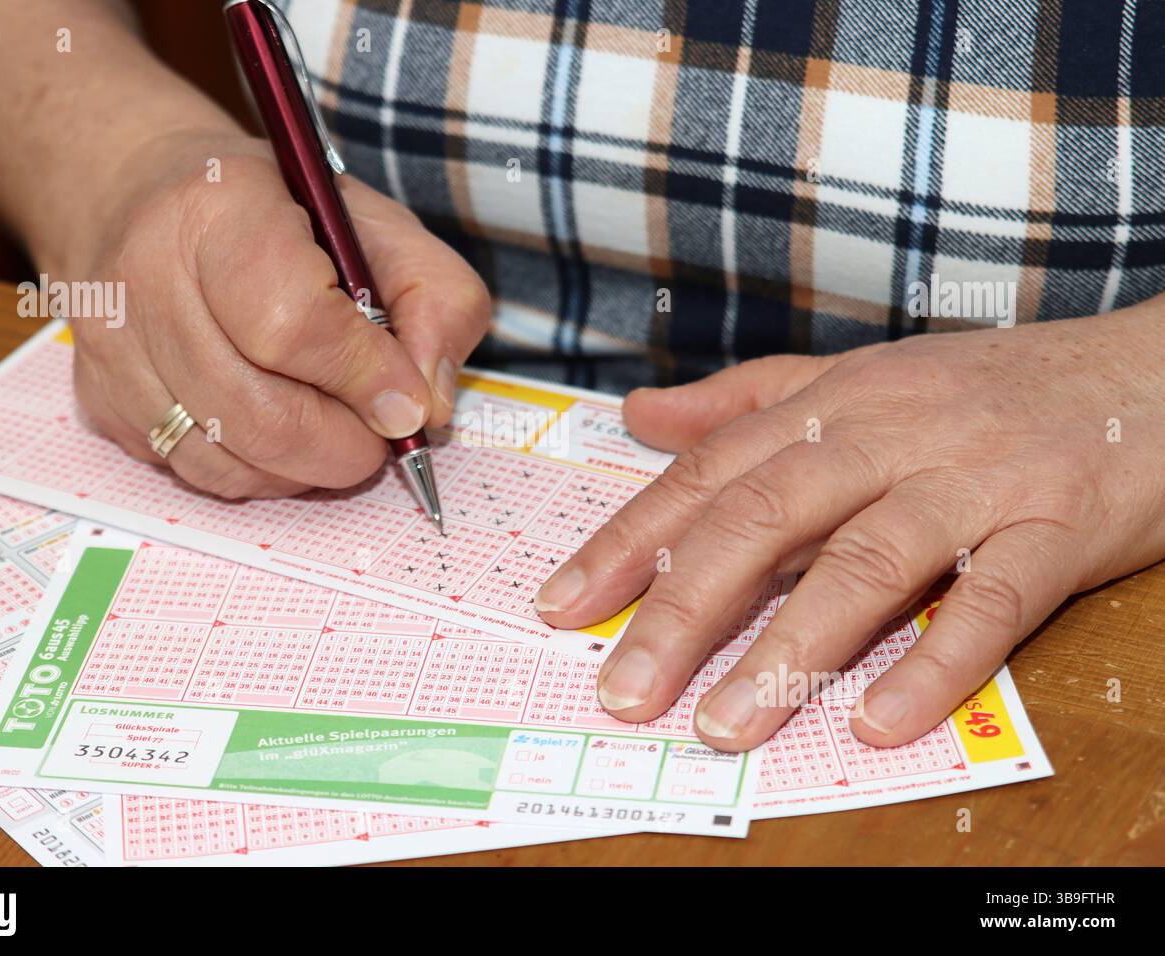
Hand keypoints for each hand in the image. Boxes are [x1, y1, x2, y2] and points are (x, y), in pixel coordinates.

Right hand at [59, 130, 488, 497]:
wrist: (142, 196)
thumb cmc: (277, 214)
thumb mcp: (380, 225)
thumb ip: (437, 301)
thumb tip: (428, 407)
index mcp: (217, 208)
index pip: (290, 324)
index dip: (362, 377)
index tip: (406, 400)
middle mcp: (143, 277)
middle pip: (259, 415)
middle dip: (344, 443)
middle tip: (379, 431)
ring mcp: (111, 348)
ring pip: (227, 461)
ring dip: (305, 467)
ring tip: (334, 426)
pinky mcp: (100, 401)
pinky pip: (196, 474)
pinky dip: (259, 472)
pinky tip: (280, 430)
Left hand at [536, 304, 1164, 749]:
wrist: (1151, 370)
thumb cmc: (988, 387)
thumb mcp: (858, 379)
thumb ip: (744, 401)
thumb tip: (639, 417)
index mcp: (833, 404)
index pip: (708, 474)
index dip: (627, 539)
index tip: (562, 604)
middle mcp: (891, 434)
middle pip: (766, 519)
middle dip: (683, 609)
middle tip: (625, 691)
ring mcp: (976, 478)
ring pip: (867, 563)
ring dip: (790, 650)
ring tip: (725, 724)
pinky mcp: (1058, 526)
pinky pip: (994, 601)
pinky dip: (936, 663)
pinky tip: (878, 721)